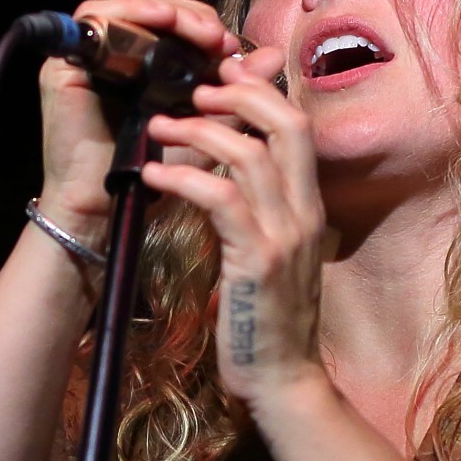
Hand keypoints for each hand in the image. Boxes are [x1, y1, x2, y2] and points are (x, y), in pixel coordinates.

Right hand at [38, 0, 242, 230]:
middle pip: (154, 9)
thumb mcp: (204, 127)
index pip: (175, 24)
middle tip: (216, 38)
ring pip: (129, 6)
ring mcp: (88, 57)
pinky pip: (95, 18)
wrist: (107, 205)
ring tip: (196, 31)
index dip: (203, 25)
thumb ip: (236, 93)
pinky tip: (160, 22)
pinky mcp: (67, 63)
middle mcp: (115, 56)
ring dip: (167, 10)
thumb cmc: (150, 172)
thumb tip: (272, 57)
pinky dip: (130, 11)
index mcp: (145, 64)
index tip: (228, 47)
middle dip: (190, 16)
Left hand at [142, 45, 331, 410]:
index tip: (224, 78)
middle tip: (195, 89)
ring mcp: (284, 237)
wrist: (282, 381)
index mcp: (309, 208)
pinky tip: (152, 175)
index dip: (262, 94)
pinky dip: (183, 180)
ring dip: (200, 132)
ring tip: (158, 126)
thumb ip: (258, 216)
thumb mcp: (269, 258)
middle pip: (285, 124)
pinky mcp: (257, 262)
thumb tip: (230, 183)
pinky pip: (220, 201)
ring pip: (250, 156)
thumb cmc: (265, 323)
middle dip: (239, 95)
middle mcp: (304, 214)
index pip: (297, 128)